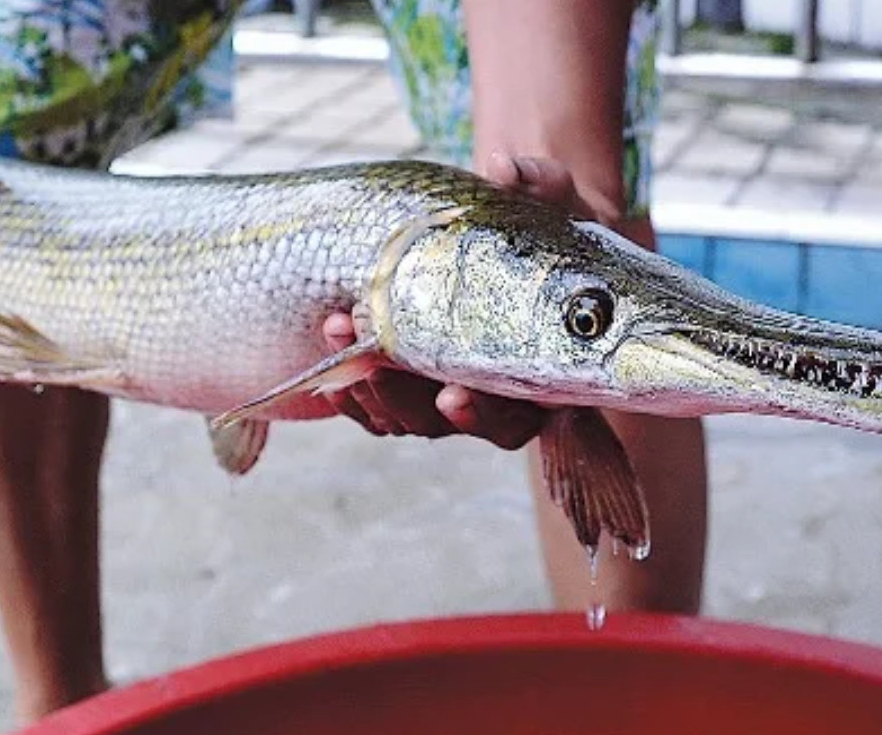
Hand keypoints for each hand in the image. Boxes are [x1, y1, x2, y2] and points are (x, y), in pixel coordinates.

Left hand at [317, 151, 617, 448]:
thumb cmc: (544, 234)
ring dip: (367, 384)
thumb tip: (505, 165)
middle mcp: (496, 395)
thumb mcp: (554, 206)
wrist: (512, 248)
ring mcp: (450, 395)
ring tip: (338, 326)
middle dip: (404, 396)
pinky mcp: (414, 389)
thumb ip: (543, 184)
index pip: (517, 417)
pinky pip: (379, 407)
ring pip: (406, 416)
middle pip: (446, 422)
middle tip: (375, 362)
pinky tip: (328, 352)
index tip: (452, 396)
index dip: (483, 413)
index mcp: (541, 374)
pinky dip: (351, 390)